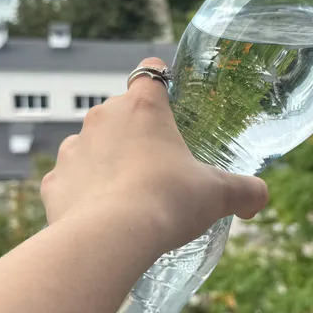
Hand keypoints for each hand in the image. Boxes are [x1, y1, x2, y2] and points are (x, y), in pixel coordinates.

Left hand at [41, 57, 268, 253]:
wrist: (111, 239)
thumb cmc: (168, 202)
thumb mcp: (218, 195)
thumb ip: (245, 191)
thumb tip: (259, 199)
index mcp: (143, 108)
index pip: (149, 74)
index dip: (160, 84)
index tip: (168, 100)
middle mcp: (102, 118)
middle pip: (119, 113)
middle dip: (135, 135)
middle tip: (159, 167)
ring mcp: (72, 149)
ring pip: (91, 146)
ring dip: (105, 163)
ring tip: (127, 196)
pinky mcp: (52, 182)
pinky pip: (69, 182)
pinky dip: (82, 195)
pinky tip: (100, 216)